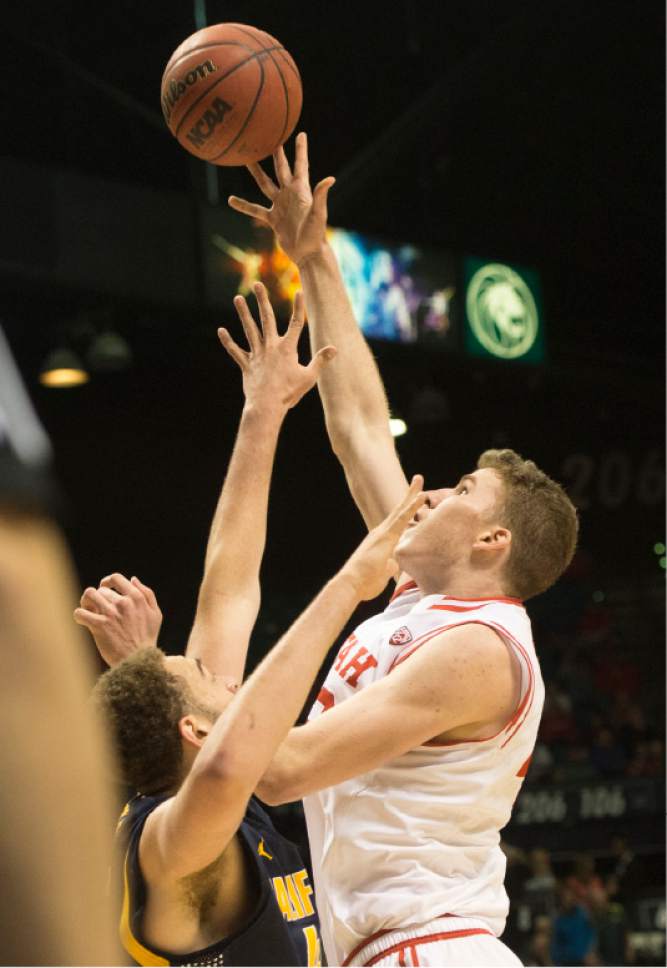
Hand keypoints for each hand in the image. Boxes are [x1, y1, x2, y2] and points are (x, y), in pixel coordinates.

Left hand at [73, 573, 161, 665]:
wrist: (139, 661)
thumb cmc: (147, 638)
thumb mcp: (156, 614)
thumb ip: (147, 594)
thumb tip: (133, 579)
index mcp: (136, 598)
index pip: (116, 578)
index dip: (107, 581)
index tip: (105, 588)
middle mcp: (123, 603)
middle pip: (101, 590)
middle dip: (98, 599)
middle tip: (98, 610)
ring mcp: (111, 614)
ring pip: (89, 595)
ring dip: (86, 602)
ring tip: (88, 611)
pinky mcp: (99, 626)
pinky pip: (80, 613)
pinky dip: (79, 615)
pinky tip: (83, 621)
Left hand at [218, 282, 335, 411]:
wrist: (267, 406)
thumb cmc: (289, 393)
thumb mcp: (309, 377)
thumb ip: (321, 361)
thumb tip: (335, 349)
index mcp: (287, 348)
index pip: (296, 323)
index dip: (299, 307)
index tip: (299, 291)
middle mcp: (270, 347)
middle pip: (267, 318)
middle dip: (262, 300)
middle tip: (258, 284)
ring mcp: (257, 355)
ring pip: (249, 329)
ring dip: (243, 313)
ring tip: (237, 298)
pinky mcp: (246, 365)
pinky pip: (235, 351)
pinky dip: (228, 341)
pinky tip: (221, 331)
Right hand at [228, 131, 334, 266]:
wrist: (307, 254)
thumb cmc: (316, 234)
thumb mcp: (319, 214)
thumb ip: (321, 195)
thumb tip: (331, 178)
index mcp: (301, 190)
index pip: (301, 165)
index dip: (301, 150)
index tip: (301, 134)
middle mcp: (290, 194)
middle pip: (281, 168)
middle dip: (276, 153)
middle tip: (270, 135)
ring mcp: (280, 205)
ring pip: (265, 184)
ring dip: (256, 172)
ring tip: (245, 159)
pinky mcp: (273, 219)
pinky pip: (255, 209)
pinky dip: (244, 206)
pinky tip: (231, 200)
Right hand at [341, 476, 424, 599]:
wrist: (351, 584)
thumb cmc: (364, 583)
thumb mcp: (382, 574)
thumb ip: (389, 566)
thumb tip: (394, 565)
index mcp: (381, 541)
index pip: (397, 523)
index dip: (407, 511)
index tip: (416, 500)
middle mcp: (381, 533)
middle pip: (399, 510)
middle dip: (409, 495)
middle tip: (418, 479)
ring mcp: (383, 533)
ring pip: (401, 510)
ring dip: (411, 495)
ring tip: (419, 480)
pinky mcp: (386, 536)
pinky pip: (403, 518)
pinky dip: (412, 507)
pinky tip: (421, 498)